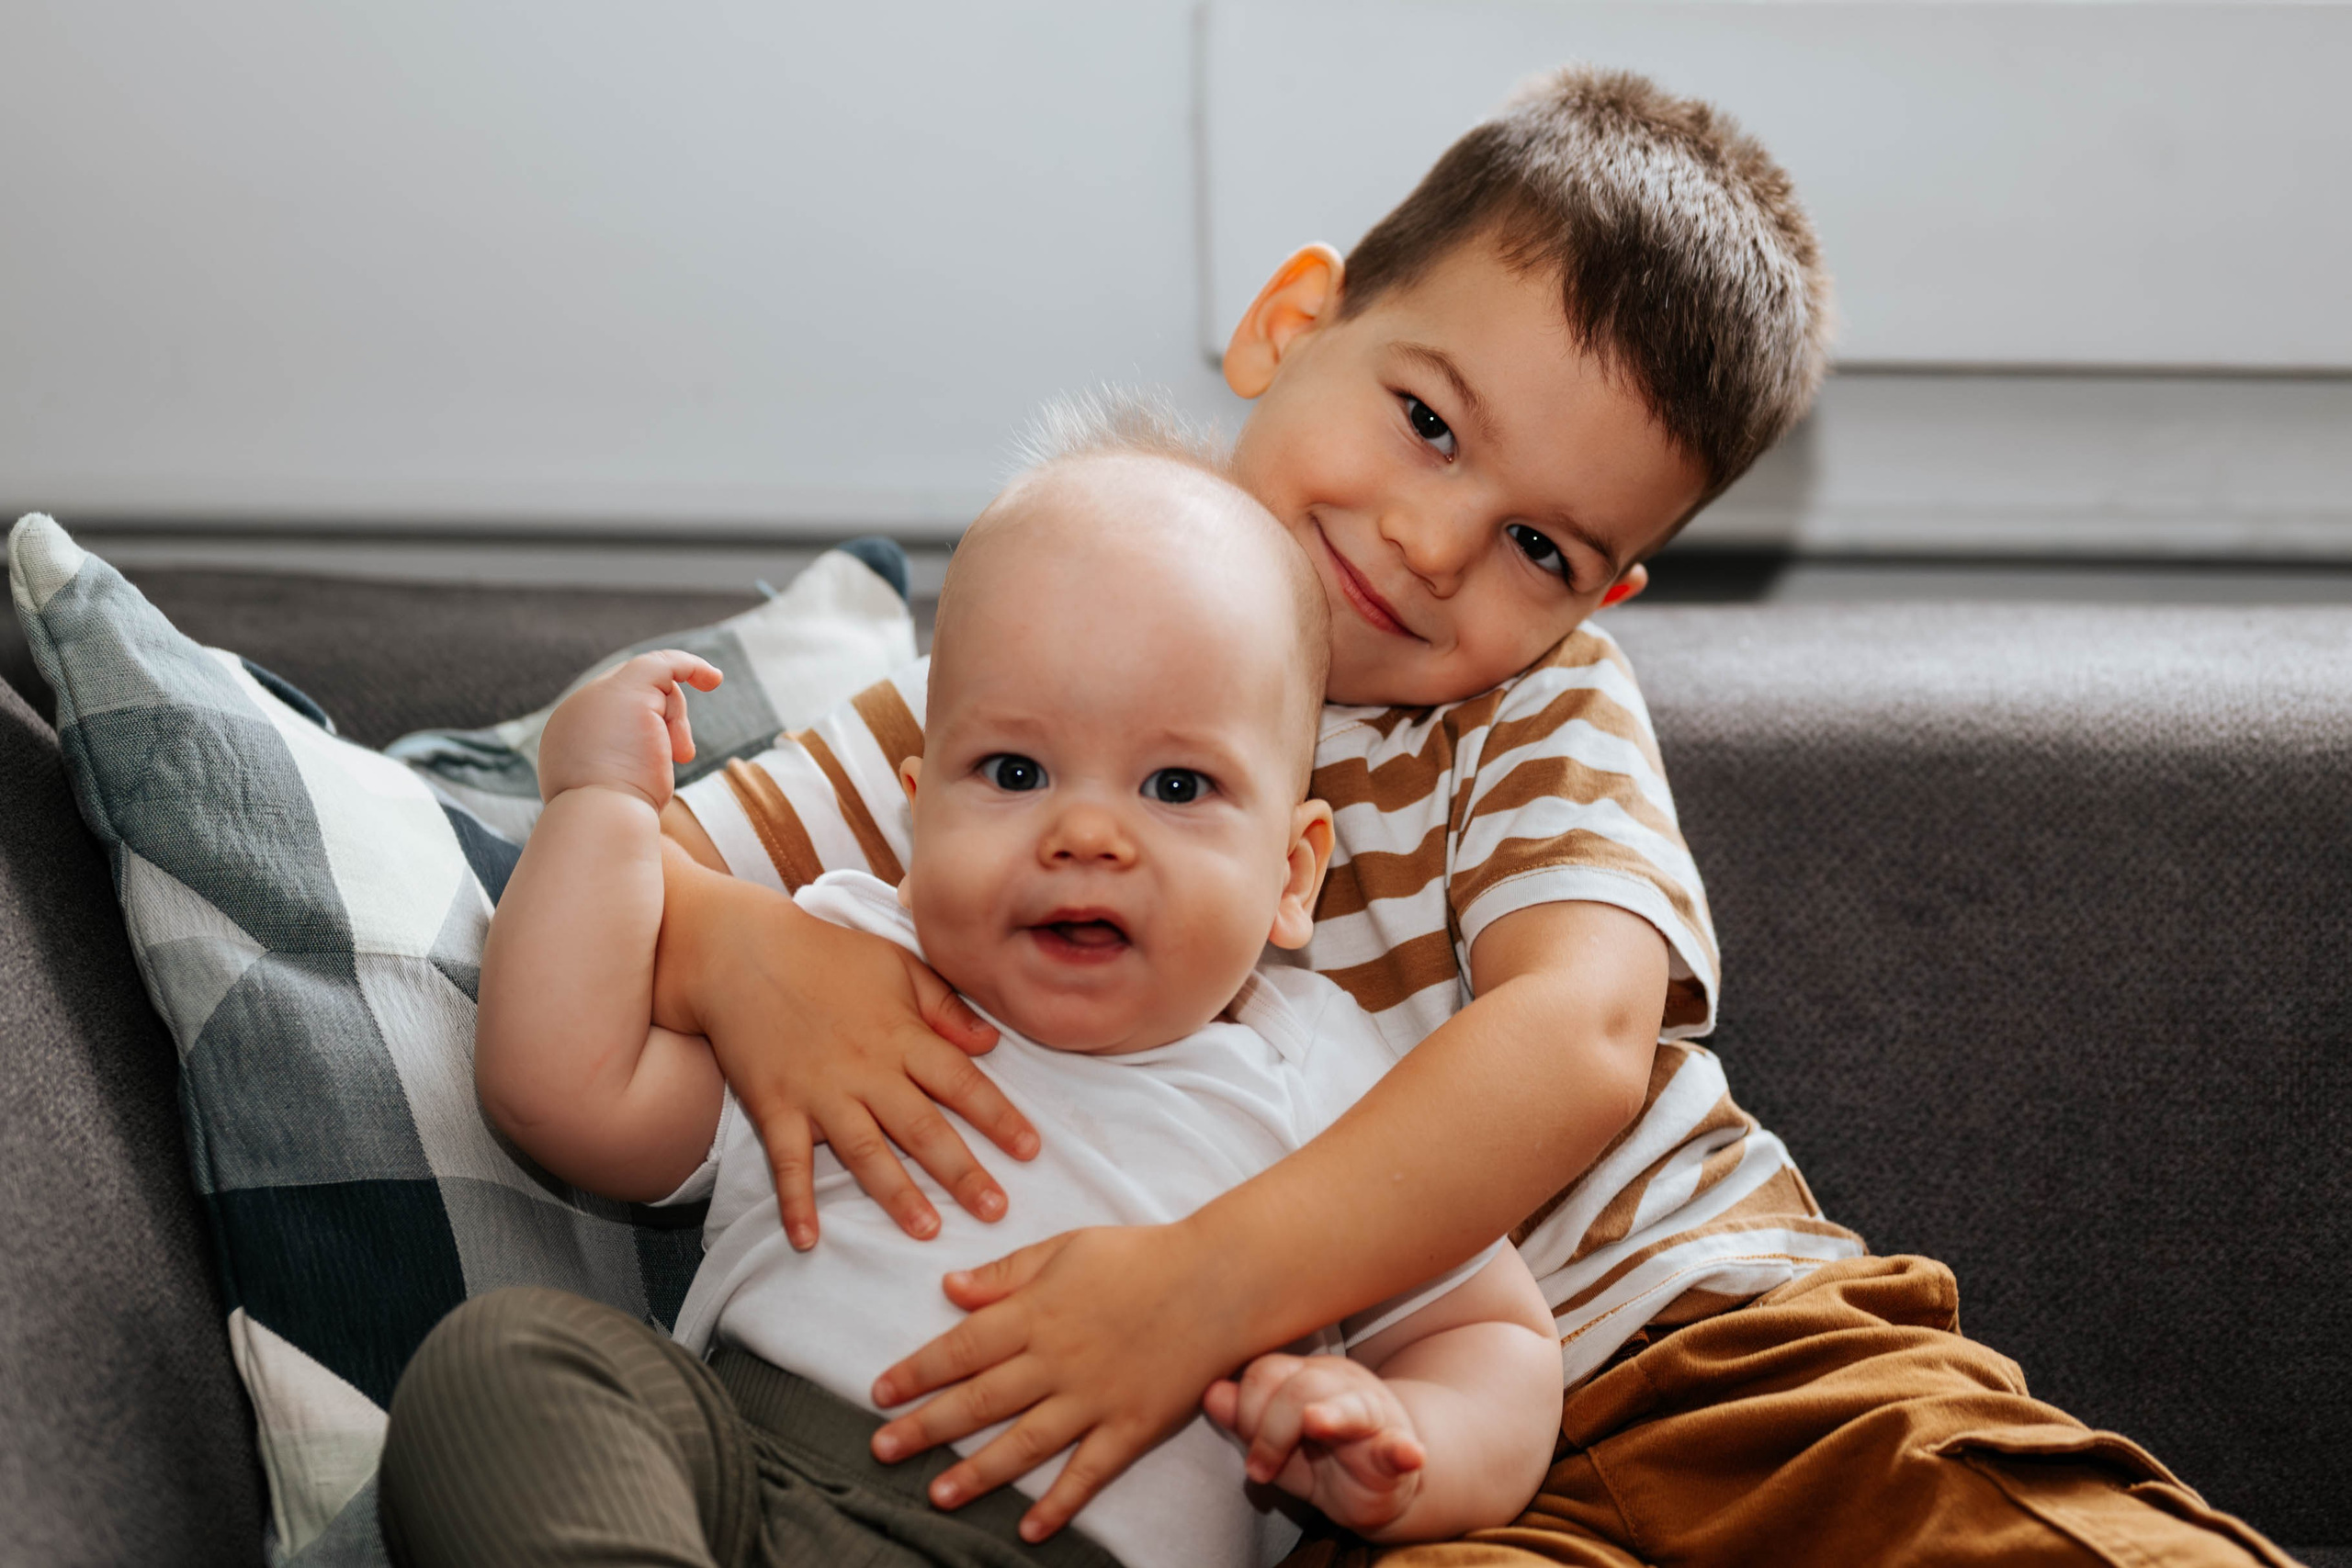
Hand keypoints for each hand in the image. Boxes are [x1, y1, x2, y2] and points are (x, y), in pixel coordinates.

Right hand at [538, 651, 722, 808]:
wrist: (600, 819)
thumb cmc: (612, 819)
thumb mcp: (611, 792)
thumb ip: (618, 771)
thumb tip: (641, 767)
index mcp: (567, 734)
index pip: (613, 712)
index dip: (648, 725)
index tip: (672, 753)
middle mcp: (577, 709)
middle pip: (634, 695)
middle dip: (667, 720)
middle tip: (681, 755)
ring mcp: (600, 695)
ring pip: (653, 686)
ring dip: (677, 719)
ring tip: (680, 754)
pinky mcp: (629, 690)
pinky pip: (663, 662)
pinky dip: (690, 666)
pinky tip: (713, 679)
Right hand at [662, 871, 1037, 1247]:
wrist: (743, 953)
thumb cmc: (828, 955)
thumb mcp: (899, 964)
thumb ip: (946, 1006)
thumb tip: (991, 1043)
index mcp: (902, 1036)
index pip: (961, 1083)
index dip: (999, 1117)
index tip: (1031, 1150)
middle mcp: (867, 1071)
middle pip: (923, 1128)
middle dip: (962, 1172)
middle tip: (996, 1211)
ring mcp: (820, 1093)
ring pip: (866, 1152)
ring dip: (897, 1195)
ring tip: (927, 1231)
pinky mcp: (775, 1107)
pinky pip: (787, 1163)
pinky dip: (795, 1202)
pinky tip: (807, 1240)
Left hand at [865, 1223, 1249, 1541]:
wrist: (1217, 1281)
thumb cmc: (1139, 1256)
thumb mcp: (1066, 1248)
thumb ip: (1007, 1273)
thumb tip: (950, 1287)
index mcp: (1036, 1312)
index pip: (961, 1347)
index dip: (917, 1371)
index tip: (880, 1392)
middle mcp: (1057, 1360)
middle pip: (980, 1400)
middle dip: (925, 1427)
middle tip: (882, 1449)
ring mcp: (1094, 1397)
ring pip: (1024, 1442)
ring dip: (977, 1472)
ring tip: (937, 1495)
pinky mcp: (1130, 1425)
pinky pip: (1089, 1471)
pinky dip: (1059, 1502)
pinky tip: (1028, 1528)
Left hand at [1203, 1354, 1424, 1534]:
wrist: (1377, 1484)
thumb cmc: (1321, 1455)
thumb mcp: (1275, 1439)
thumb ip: (1244, 1418)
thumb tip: (1211, 1393)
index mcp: (1307, 1375)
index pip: (1267, 1372)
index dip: (1247, 1410)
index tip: (1247, 1452)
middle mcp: (1342, 1384)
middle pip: (1300, 1387)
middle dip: (1270, 1430)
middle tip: (1260, 1470)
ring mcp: (1375, 1414)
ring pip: (1350, 1406)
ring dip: (1329, 1417)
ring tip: (1315, 1423)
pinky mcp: (1397, 1452)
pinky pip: (1400, 1447)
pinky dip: (1403, 1451)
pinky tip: (1408, 1454)